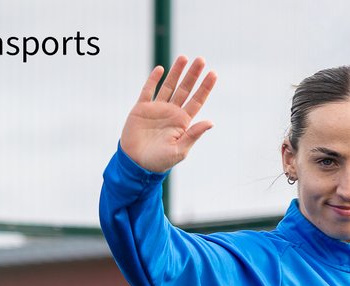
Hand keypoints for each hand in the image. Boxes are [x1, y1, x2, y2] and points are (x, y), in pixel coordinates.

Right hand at [120, 55, 216, 172]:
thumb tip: (210, 122)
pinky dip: (154, 80)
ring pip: (169, 86)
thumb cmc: (159, 162)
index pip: (197, 101)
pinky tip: (161, 69)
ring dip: (176, 72)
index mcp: (182, 122)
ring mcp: (156, 109)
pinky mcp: (141, 108)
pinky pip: (148, 90)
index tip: (213, 73)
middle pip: (185, 89)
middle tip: (201, 60)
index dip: (205, 87)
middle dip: (193, 75)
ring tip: (184, 58)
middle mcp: (171, 113)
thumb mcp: (179, 150)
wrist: (135, 164)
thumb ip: (193, 135)